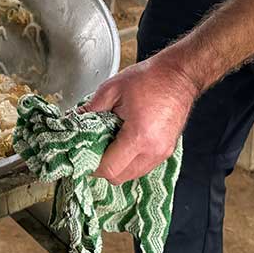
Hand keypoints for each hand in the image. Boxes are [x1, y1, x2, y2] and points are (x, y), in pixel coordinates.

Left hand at [83, 52, 199, 184]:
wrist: (179, 75)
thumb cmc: (150, 78)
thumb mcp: (112, 89)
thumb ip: (91, 109)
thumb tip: (74, 121)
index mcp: (139, 136)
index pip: (110, 168)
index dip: (91, 166)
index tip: (81, 156)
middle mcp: (154, 150)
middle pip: (120, 177)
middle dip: (102, 167)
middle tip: (92, 148)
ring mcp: (163, 153)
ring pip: (132, 175)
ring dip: (117, 165)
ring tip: (109, 142)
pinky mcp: (167, 151)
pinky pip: (143, 166)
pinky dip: (130, 161)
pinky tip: (124, 141)